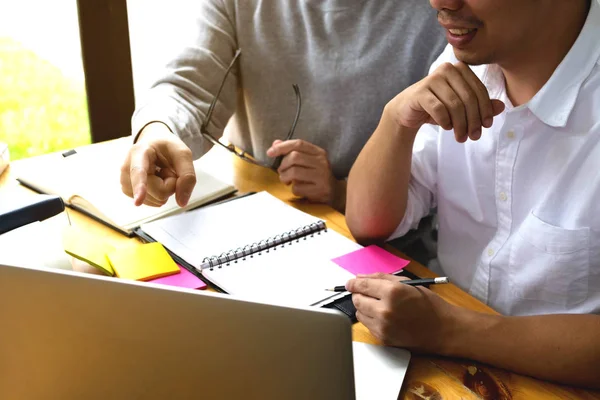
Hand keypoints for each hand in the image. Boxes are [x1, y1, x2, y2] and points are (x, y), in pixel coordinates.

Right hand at [120, 122, 195, 206]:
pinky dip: (160, 194)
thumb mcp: (183, 154)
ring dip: (165, 188)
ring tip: (160, 173)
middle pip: (159, 192)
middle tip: (167, 169)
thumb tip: (182, 203)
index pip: (139, 172)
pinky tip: (156, 180)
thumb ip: (187, 176)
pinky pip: (153, 202)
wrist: (153, 145)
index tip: (138, 202)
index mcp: (139, 152)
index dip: (140, 187)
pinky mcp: (129, 192)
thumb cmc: (167, 148)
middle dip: (171, 184)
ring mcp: (126, 182)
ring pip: (156, 199)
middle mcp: (127, 168)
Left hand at [266, 139, 344, 208]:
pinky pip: (297, 188)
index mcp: (318, 152)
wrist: (334, 193)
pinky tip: (298, 189)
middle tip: (281, 172)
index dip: (282, 146)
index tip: (270, 152)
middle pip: (294, 157)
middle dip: (283, 165)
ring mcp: (322, 176)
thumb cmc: (316, 175)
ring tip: (286, 181)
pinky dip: (293, 189)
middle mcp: (322, 162)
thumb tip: (275, 143)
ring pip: (294, 172)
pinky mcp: (320, 190)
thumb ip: (291, 151)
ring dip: (284, 177)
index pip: (298, 143)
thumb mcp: (307, 160)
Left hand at [346, 273, 459, 352]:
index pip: (362, 285)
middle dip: (359, 294)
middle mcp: (385, 309)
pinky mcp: (383, 338)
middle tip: (368, 293)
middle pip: (356, 299)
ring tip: (379, 306)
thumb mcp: (406, 283)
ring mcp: (383, 326)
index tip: (349, 283)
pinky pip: (367, 325)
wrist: (442, 329)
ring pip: (359, 313)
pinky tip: (384, 317)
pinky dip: (371, 319)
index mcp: (392, 292)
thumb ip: (381, 278)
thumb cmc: (427, 304)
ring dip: (364, 308)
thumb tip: (360, 277)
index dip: (353, 283)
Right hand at [386, 62, 504, 142]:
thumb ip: (480, 105)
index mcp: (460, 69)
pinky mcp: (420, 93)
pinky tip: (446, 127)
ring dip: (460, 125)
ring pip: (455, 105)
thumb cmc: (436, 106)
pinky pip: (439, 110)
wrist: (407, 110)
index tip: (486, 126)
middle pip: (468, 98)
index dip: (486, 110)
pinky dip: (445, 122)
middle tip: (474, 137)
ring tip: (461, 137)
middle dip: (473, 120)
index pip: (479, 90)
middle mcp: (447, 69)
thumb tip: (501, 107)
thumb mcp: (461, 107)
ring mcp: (432, 79)